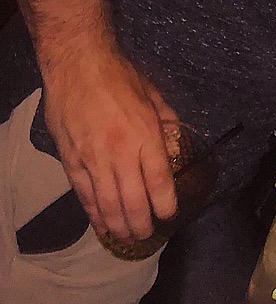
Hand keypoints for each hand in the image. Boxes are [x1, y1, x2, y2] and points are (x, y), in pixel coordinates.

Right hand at [42, 46, 178, 240]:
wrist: (78, 65)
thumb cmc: (119, 75)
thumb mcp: (152, 93)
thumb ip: (165, 119)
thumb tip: (175, 138)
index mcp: (146, 134)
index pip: (159, 181)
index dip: (166, 203)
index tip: (170, 213)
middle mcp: (121, 152)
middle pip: (134, 201)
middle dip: (143, 223)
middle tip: (147, 234)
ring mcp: (94, 159)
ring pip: (108, 205)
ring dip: (119, 226)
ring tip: (128, 238)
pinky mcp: (72, 161)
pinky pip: (85, 196)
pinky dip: (94, 215)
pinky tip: (102, 226)